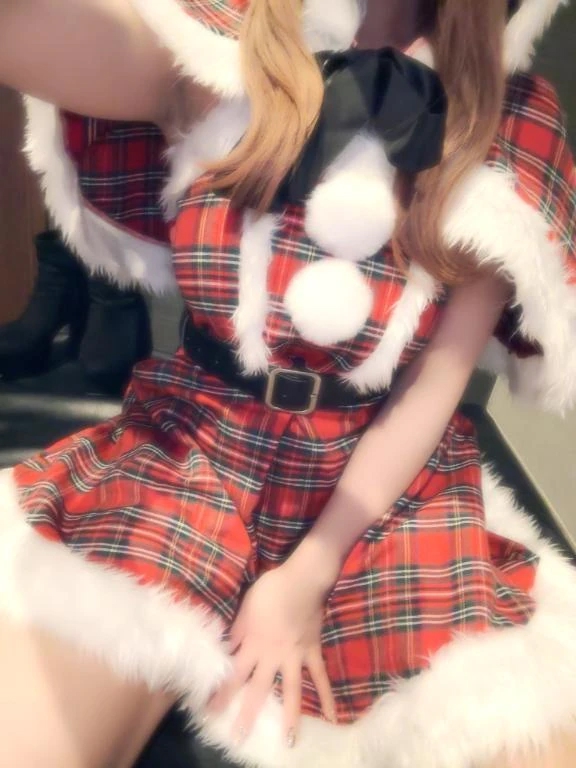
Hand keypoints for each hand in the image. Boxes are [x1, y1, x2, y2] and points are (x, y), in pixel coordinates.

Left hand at [207, 565, 335, 746]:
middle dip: (247, 713)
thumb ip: (237, 631)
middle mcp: (273, 655)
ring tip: (289, 741)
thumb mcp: (246, 608)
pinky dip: (327, 696)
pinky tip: (332, 717)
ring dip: (290, 716)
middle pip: (258, 688)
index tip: (210, 711)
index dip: (221, 693)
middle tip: (239, 738)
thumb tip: (225, 650)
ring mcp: (295, 656)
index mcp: (254, 643)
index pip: (233, 673)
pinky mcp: (312, 652)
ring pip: (292, 690)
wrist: (302, 579)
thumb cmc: (270, 590)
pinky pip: (320, 677)